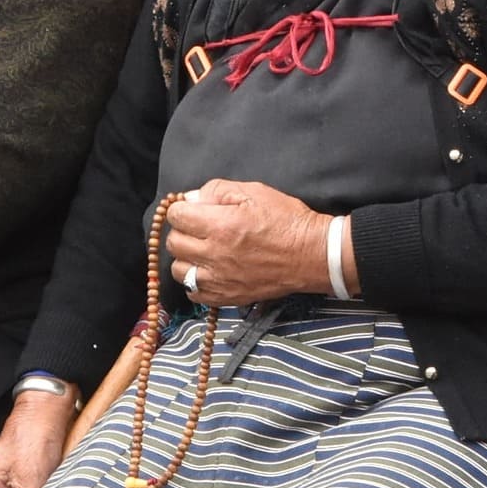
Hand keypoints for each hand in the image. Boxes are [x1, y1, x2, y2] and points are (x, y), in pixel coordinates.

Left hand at [160, 180, 343, 307]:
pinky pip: (194, 293)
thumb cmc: (287, 221)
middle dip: (183, 231)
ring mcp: (219, 279)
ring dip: (186, 258)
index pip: (176, 216)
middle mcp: (214, 254)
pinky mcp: (227, 297)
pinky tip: (208, 271)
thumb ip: (218, 190)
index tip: (193, 209)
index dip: (182, 208)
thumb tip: (192, 199)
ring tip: (203, 251)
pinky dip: (195, 282)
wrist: (312, 254)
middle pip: (174, 243)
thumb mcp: (255, 192)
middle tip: (199, 227)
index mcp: (219, 225)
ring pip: (179, 270)